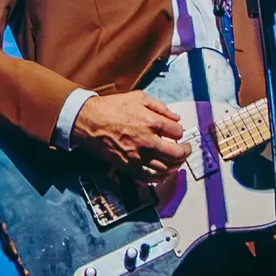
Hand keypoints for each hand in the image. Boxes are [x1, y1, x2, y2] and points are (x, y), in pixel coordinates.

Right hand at [70, 90, 191, 178]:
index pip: (178, 132)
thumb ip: (160, 107)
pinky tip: (163, 174)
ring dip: (175, 166)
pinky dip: (159, 178)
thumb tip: (175, 117)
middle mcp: (147, 141)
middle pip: (176, 153)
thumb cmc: (111, 108)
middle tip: (186, 150)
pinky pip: (148, 177)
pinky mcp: (128, 166)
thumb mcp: (138, 98)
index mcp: (151, 122)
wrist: (89, 121)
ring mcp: (138, 155)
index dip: (180, 132)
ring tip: (177, 162)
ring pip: (165, 168)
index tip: (177, 133)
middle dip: (185, 152)